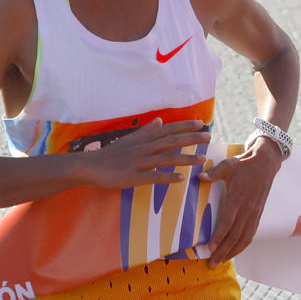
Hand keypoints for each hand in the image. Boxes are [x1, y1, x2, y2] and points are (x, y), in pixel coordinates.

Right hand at [76, 118, 211, 188]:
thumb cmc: (112, 154)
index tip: (201, 123)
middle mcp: (144, 148)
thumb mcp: (130, 139)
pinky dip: (167, 177)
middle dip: (191, 138)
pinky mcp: (134, 176)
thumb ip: (146, 131)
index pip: (168, 130)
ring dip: (185, 158)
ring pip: (166, 158)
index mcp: (144, 139)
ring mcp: (139, 162)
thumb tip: (160, 120)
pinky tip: (180, 179)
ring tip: (202, 159)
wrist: (92, 165)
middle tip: (208, 136)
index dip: (185, 126)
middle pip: (171, 141)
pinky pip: (153, 176)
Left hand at [201, 138, 282, 264]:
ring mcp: (254, 214)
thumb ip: (214, 173)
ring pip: (244, 238)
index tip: (210, 247)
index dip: (219, 236)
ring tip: (221, 261)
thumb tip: (200, 177)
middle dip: (223, 251)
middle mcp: (247, 209)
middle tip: (211, 263)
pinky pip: (250, 234)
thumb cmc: (244, 164)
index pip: (227, 222)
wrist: (266, 164)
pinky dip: (242, 246)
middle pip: (235, 236)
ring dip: (233, 252)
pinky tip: (234, 252)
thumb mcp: (228, 165)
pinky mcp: (258, 215)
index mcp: (238, 198)